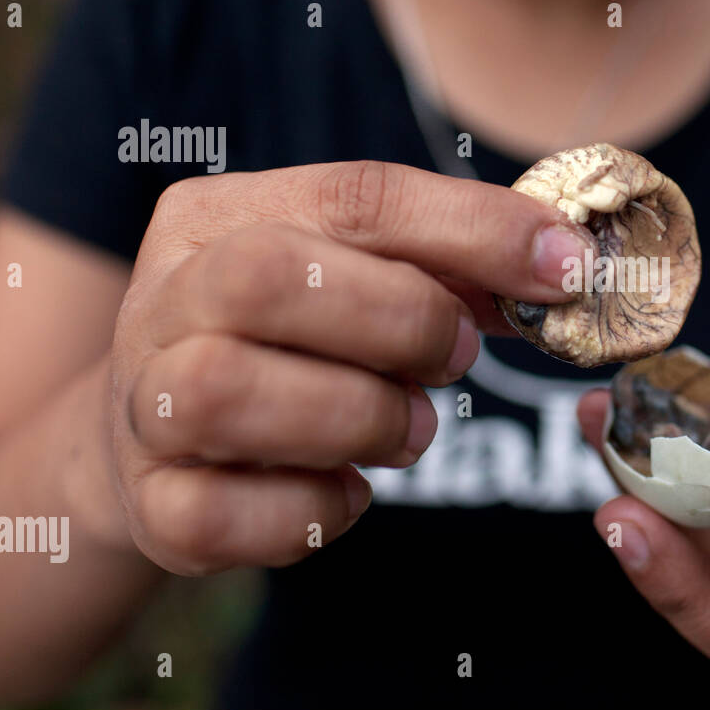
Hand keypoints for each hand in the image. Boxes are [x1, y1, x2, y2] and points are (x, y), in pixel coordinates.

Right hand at [110, 160, 591, 574]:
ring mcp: (144, 404)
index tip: (566, 268)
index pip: (355, 195)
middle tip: (457, 356)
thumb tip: (561, 268)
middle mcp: (164, 298)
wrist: (167, 433)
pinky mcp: (152, 505)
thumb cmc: (290, 339)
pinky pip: (221, 514)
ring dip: (358, 416)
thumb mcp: (357, 276)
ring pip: (231, 394)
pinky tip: (347, 491)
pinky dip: (313, 507)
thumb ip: (446, 263)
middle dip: (400, 320)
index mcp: (222, 217)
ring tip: (408, 429)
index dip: (475, 229)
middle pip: (269, 278)